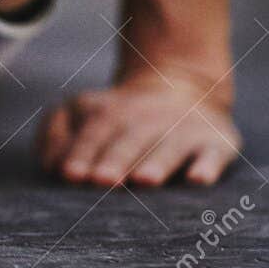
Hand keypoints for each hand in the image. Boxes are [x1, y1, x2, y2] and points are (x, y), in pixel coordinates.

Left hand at [36, 70, 240, 187]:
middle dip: (115, 161)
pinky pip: (213, 154)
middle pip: (128, 142)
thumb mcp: (81, 112)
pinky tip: (199, 179)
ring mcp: (183, 131)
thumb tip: (52, 166)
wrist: (180, 86)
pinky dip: (208, 166)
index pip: (92, 135)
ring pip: (168, 148)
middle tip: (103, 181)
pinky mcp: (216, 142)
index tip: (70, 174)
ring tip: (145, 181)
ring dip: (156, 164)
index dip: (81, 154)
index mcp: (108, 114)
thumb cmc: (118, 119)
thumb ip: (56, 134)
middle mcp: (146, 120)